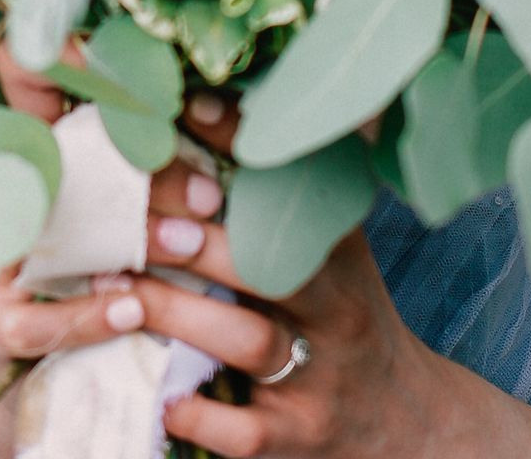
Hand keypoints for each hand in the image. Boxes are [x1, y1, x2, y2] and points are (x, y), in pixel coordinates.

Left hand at [0, 93, 448, 458]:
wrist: (409, 423)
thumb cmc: (344, 313)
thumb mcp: (332, 248)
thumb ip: (282, 193)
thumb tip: (204, 105)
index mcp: (336, 248)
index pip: (292, 185)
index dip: (240, 143)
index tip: (188, 108)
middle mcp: (335, 306)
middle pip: (273, 266)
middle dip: (204, 243)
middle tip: (142, 223)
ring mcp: (318, 375)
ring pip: (249, 342)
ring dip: (178, 315)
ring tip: (121, 290)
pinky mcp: (297, 438)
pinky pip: (246, 432)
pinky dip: (200, 414)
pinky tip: (162, 394)